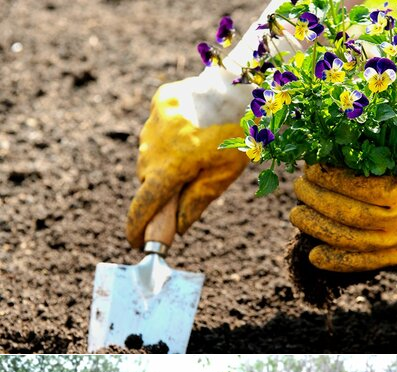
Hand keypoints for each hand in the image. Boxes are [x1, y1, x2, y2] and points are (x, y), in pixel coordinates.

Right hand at [126, 69, 251, 247]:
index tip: (136, 241)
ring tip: (192, 154)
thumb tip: (177, 229)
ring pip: (149, 154)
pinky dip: (168, 137)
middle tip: (181, 187)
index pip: (144, 204)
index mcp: (171, 167)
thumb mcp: (222, 177)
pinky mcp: (160, 102)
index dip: (137, 227)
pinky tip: (190, 132)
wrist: (243, 89)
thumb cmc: (238, 137)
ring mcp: (155, 121)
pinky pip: (156, 129)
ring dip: (163, 162)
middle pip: (147, 179)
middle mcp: (155, 145)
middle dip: (160, 189)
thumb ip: (195, 203)